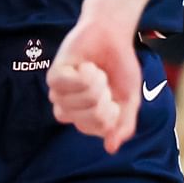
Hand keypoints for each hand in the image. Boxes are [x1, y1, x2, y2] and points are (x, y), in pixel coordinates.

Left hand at [48, 8, 142, 151]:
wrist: (113, 34)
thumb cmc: (119, 67)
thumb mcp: (130, 100)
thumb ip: (124, 125)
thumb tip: (111, 148)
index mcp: (87, 118)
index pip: (97, 129)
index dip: (112, 113)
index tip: (115, 96)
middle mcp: (70, 108)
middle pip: (88, 119)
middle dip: (104, 98)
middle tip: (105, 81)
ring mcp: (60, 93)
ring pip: (78, 102)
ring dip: (95, 83)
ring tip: (96, 71)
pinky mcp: (54, 76)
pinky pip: (68, 85)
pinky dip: (84, 74)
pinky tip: (85, 65)